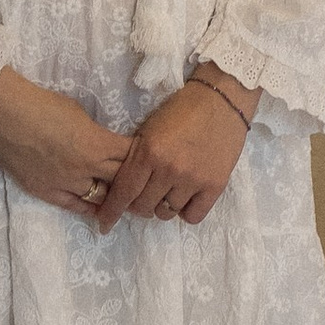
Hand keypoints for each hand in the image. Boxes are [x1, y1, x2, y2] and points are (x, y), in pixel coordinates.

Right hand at [0, 68, 132, 217]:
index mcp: (97, 145)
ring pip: (101, 198)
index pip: (132, 158)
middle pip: (122, 181)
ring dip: (114, 197)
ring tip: (127, 198)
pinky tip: (102, 210)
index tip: (152, 160)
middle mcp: (85, 169)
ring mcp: (64, 184)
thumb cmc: (40, 103)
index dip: (144, 159)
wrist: (1, 111)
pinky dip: (91, 207)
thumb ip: (97, 135)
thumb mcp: (80, 114)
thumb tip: (106, 145)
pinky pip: (75, 206)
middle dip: (135, 181)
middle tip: (146, 183)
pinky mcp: (45, 192)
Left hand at [95, 70, 254, 231]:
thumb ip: (136, 159)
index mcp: (148, 152)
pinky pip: (192, 216)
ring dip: (162, 206)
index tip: (104, 224)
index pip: (124, 191)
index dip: (112, 211)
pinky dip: (185, 211)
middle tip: (144, 195)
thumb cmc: (180, 111)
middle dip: (138, 205)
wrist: (220, 100)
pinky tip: (186, 197)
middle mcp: (169, 169)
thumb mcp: (149, 130)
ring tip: (168, 191)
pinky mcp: (215, 185)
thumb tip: (124, 190)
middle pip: (144, 207)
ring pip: (166, 213)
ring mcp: (193, 179)